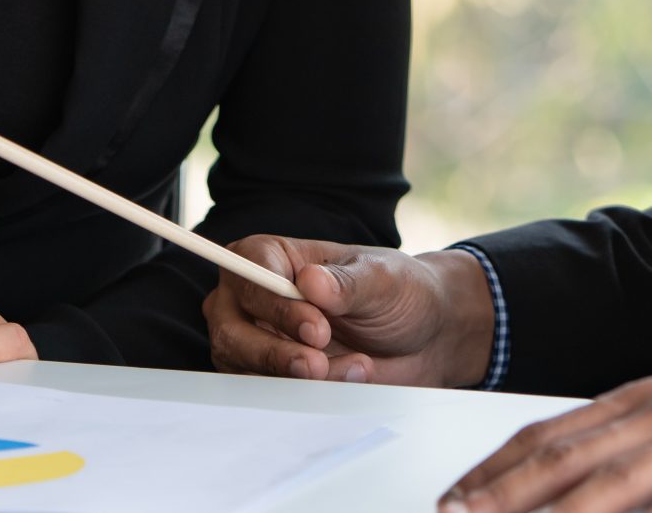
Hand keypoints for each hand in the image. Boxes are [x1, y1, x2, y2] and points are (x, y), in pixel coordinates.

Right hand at [204, 236, 496, 386]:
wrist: (422, 337)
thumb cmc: (396, 292)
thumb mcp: (382, 279)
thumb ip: (347, 282)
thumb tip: (310, 283)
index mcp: (269, 256)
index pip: (247, 275)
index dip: (276, 306)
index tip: (317, 330)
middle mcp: (250, 298)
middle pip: (230, 330)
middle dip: (274, 354)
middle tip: (319, 365)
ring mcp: (255, 341)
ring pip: (250, 370)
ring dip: (303, 377)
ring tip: (358, 366)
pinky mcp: (269, 378)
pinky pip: (271, 396)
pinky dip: (310, 394)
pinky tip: (351, 377)